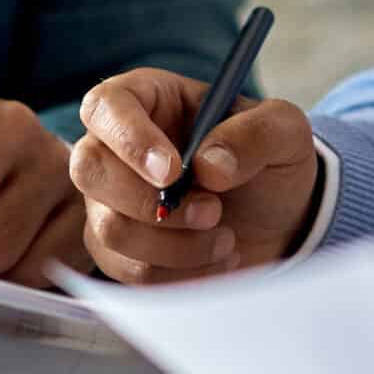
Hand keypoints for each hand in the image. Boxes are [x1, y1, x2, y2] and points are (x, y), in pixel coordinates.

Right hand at [70, 68, 318, 283]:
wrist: (278, 221)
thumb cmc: (270, 162)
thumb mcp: (284, 132)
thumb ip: (255, 135)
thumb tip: (210, 165)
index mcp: (149, 99)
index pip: (106, 106)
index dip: (129, 138)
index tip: (173, 172)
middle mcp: (117, 147)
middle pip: (89, 169)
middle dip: (152, 202)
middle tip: (213, 211)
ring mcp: (110, 200)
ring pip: (108, 228)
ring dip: (174, 245)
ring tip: (225, 237)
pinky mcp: (118, 249)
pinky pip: (125, 269)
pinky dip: (176, 273)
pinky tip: (213, 258)